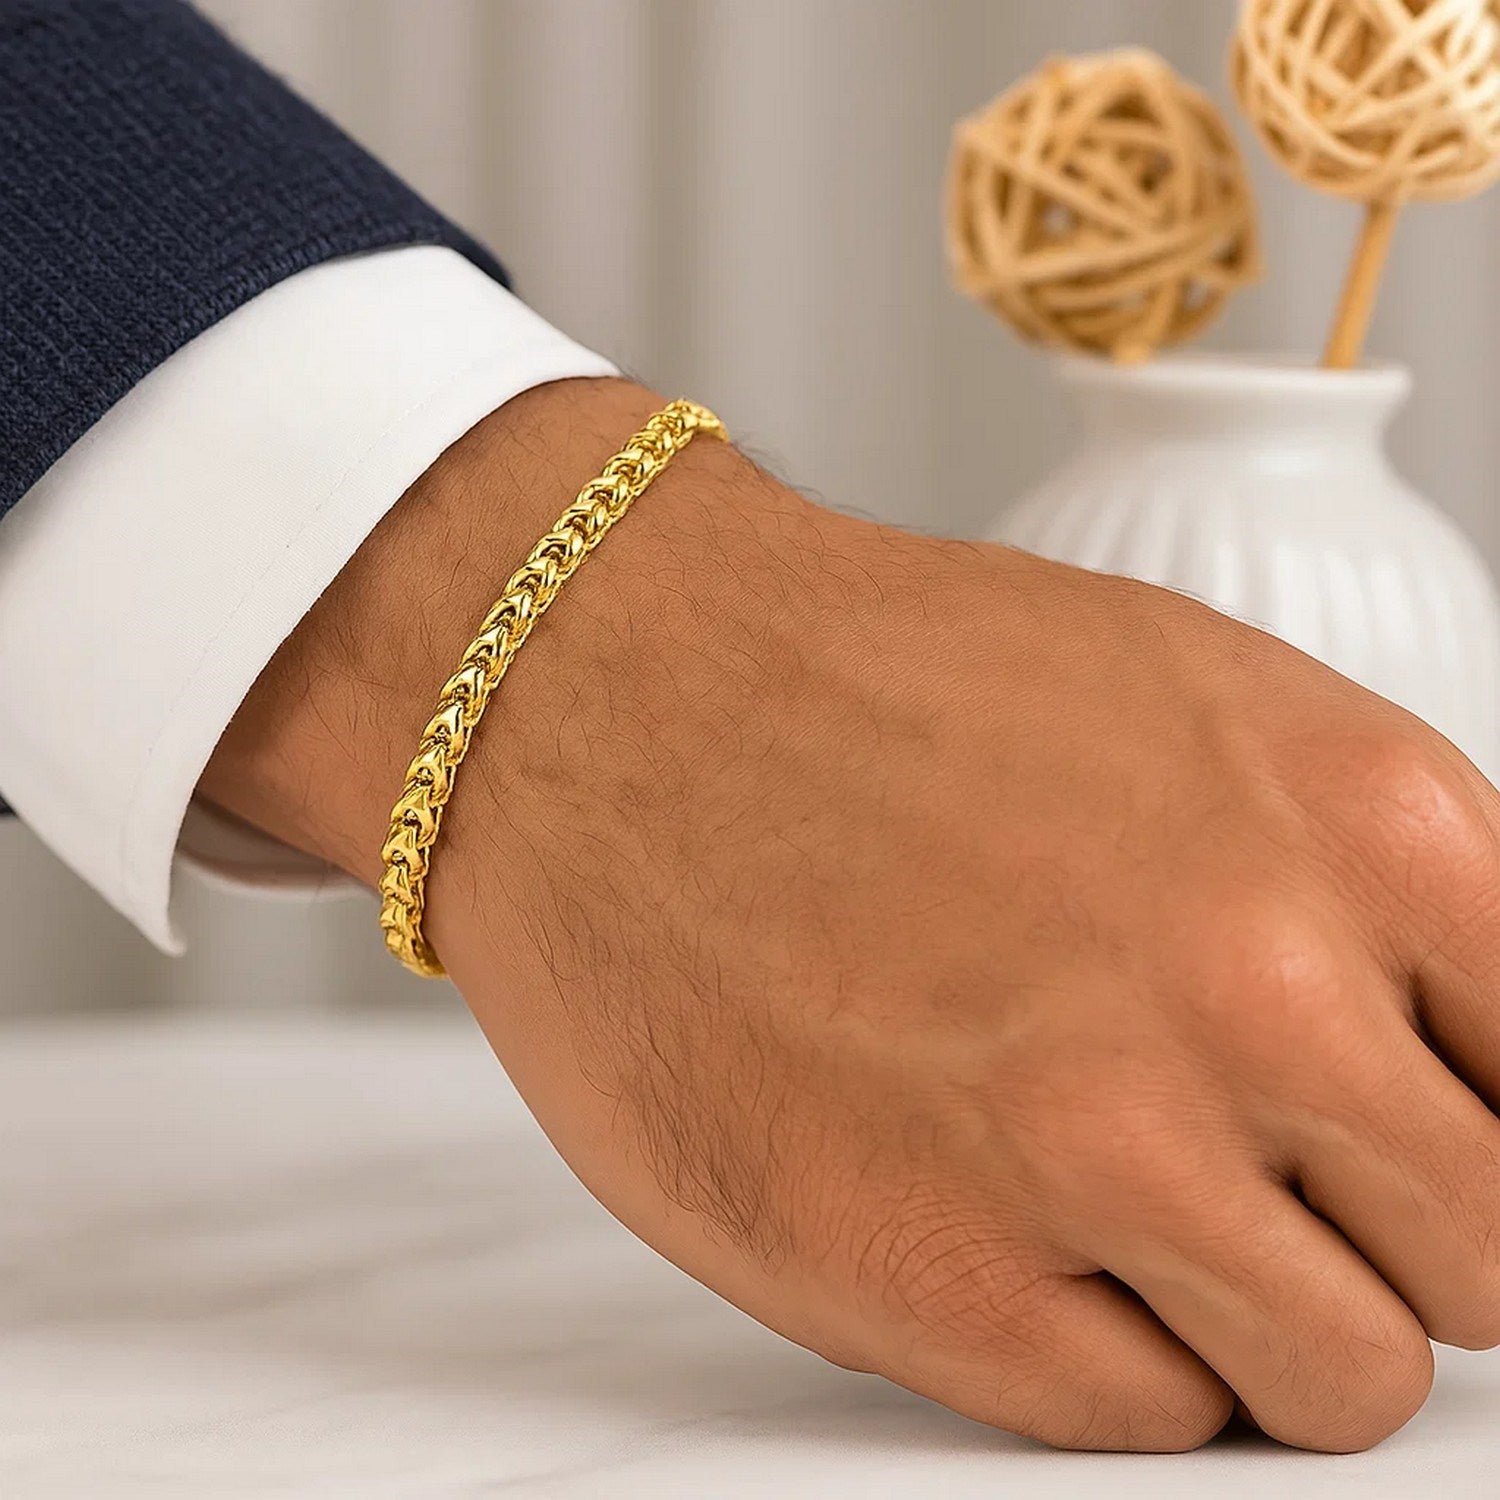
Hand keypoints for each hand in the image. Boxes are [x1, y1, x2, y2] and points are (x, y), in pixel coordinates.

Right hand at [206, 378, 1499, 1452]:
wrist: (615, 689)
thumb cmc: (876, 687)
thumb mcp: (1194, 705)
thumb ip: (1367, 898)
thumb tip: (1462, 1059)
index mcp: (1360, 824)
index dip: (1485, 1125)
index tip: (1416, 1143)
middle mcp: (1257, 988)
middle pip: (1490, 1259)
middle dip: (1385, 1229)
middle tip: (1249, 1164)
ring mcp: (1097, 1145)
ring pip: (1344, 1380)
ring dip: (1251, 1311)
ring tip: (1107, 1194)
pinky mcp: (937, 1280)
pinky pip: (1147, 1418)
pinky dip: (1093, 1343)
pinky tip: (987, 1210)